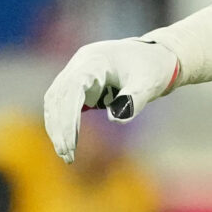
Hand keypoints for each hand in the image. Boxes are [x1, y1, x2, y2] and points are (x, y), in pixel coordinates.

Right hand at [42, 37, 178, 162]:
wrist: (157, 55)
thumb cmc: (153, 68)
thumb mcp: (149, 84)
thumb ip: (133, 100)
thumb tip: (114, 119)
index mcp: (95, 60)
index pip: (72, 90)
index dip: (68, 117)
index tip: (71, 143)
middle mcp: (80, 63)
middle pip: (58, 96)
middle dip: (60, 127)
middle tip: (67, 155)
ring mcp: (77, 71)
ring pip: (55, 100)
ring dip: (57, 127)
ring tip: (66, 154)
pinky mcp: (78, 82)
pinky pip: (61, 102)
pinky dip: (62, 121)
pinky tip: (68, 142)